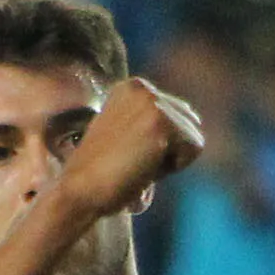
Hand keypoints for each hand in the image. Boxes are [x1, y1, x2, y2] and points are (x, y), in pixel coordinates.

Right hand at [55, 77, 203, 225]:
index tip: (130, 150)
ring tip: (138, 161)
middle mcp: (143, 88)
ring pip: (193, 138)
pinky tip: (145, 165)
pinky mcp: (162, 123)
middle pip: (190, 123)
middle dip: (171, 148)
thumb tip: (193, 117)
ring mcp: (152, 103)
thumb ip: (151, 119)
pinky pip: (193, 150)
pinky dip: (174, 167)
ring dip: (171, 159)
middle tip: (135, 159)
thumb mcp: (128, 131)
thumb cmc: (102, 169)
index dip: (162, 143)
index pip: (179, 114)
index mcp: (133, 86)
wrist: (81, 187)